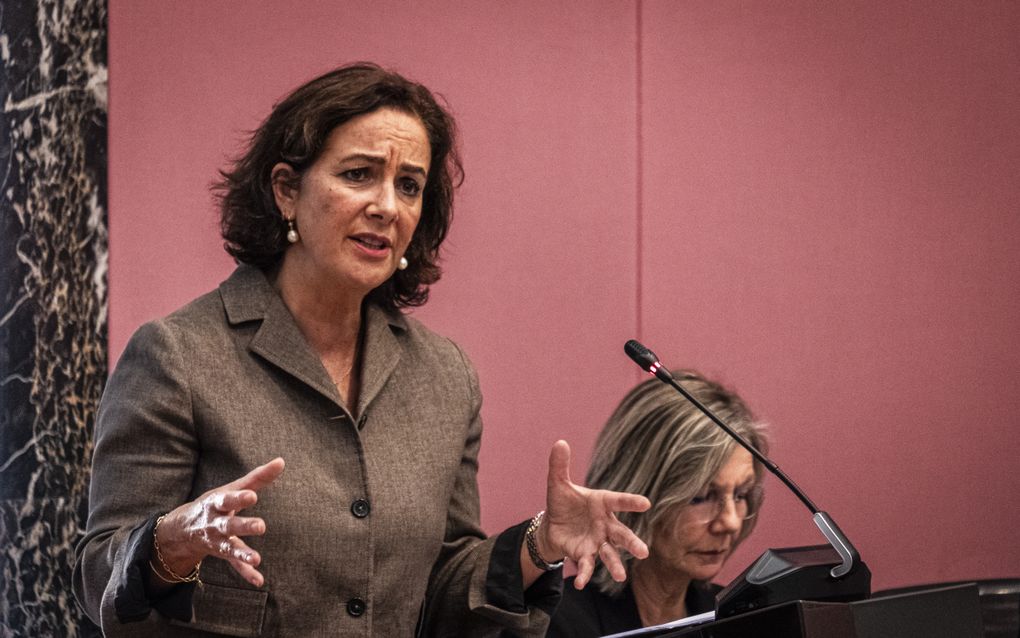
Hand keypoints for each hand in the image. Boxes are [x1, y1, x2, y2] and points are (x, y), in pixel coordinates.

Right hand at [153, 458, 284, 587]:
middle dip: (243, 526)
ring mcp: (218, 540)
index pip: (228, 499)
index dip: (239, 497)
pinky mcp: (223, 553)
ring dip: (243, 554)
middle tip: (261, 526)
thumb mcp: (232, 488)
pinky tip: (259, 580)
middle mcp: (215, 522)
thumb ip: (257, 478)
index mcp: (217, 502)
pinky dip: (245, 573)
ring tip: (256, 558)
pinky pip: (234, 564)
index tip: (252, 496)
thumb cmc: (217, 502)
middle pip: (229, 525)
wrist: (184, 528)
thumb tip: (281, 461)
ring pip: (230, 547)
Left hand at [540, 440, 649, 588]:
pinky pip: (587, 565)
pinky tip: (580, 583)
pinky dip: (585, 574)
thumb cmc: (563, 503)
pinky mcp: (585, 554)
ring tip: (620, 577)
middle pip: (622, 534)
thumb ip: (560, 465)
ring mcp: (597, 541)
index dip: (631, 502)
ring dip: (615, 565)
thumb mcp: (558, 484)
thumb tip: (559, 442)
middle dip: (632, 543)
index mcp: (602, 503)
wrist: (553, 525)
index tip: (645, 503)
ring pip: (610, 554)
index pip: (618, 501)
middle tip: (643, 552)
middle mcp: (605, 524)